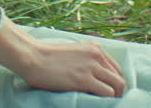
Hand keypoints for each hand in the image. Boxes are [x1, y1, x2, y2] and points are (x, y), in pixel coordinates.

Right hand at [0, 18, 125, 97]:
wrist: (32, 57)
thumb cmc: (45, 56)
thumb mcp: (72, 52)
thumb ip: (85, 60)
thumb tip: (93, 76)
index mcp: (94, 48)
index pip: (115, 68)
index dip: (112, 81)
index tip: (106, 90)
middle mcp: (96, 55)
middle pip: (119, 77)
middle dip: (116, 91)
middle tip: (106, 100)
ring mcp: (91, 67)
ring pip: (117, 86)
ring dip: (113, 97)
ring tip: (103, 103)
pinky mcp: (84, 80)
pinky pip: (107, 93)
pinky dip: (106, 100)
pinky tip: (96, 102)